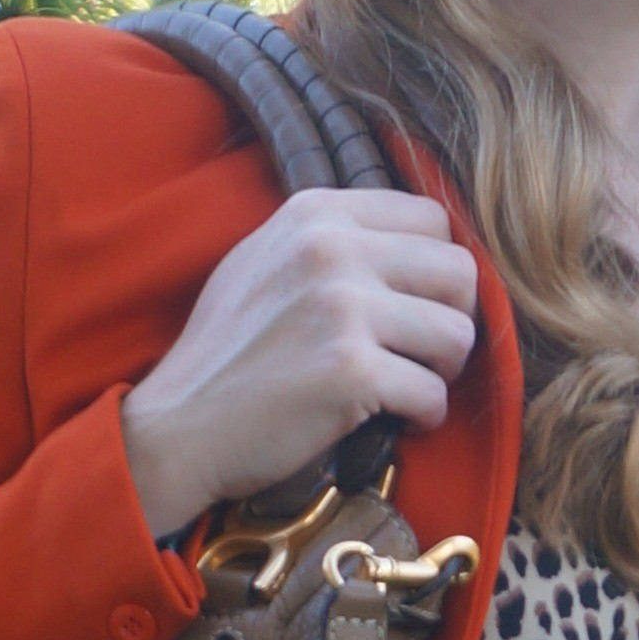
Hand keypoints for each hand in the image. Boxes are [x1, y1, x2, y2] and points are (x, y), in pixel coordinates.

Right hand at [121, 188, 480, 540]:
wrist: (179, 425)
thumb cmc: (224, 354)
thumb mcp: (264, 261)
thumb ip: (330, 243)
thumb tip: (407, 250)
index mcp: (316, 214)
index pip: (431, 219)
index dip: (436, 272)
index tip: (418, 308)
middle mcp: (332, 248)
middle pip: (458, 272)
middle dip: (453, 320)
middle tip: (425, 356)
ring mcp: (342, 308)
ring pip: (457, 334)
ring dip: (443, 371)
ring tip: (409, 388)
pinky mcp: (349, 371)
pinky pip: (432, 394)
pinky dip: (424, 416)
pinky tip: (397, 421)